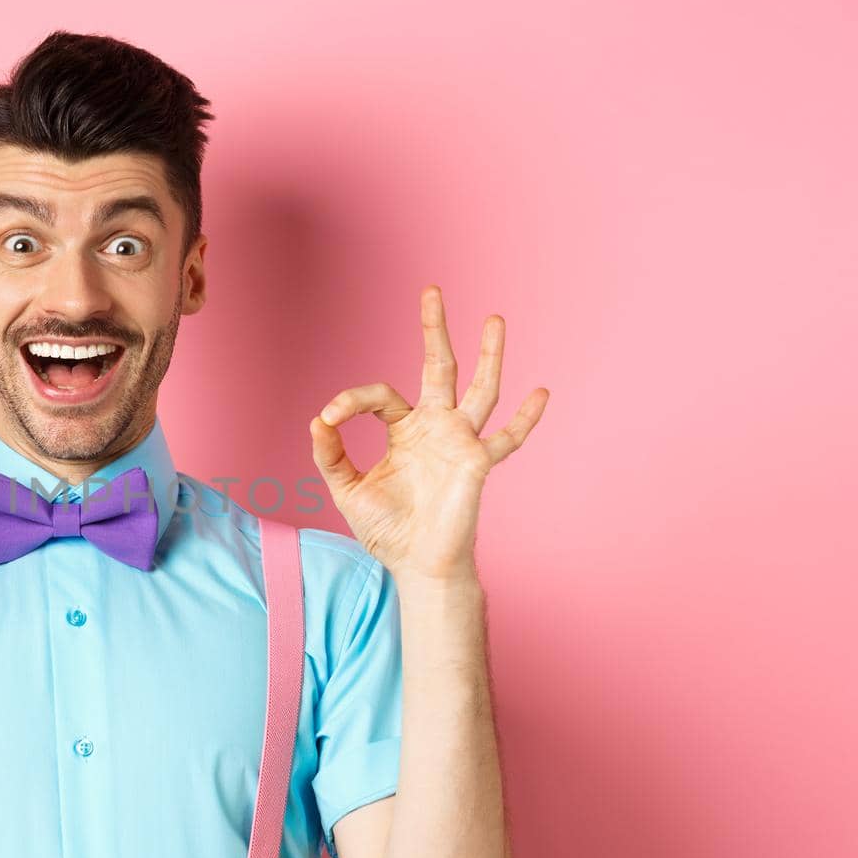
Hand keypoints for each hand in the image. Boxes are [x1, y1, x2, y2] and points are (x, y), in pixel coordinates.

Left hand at [308, 286, 547, 582]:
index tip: (328, 418)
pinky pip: (506, 439)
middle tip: (431, 291)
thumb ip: (331, 456)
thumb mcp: (347, 490)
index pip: (379, 396)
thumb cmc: (387, 529)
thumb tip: (317, 421)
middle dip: (434, 330)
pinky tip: (540, 393)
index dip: (351, 402)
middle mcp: (435, 428)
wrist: (416, 566)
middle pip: (438, 368)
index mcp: (404, 430)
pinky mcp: (477, 463)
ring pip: (479, 390)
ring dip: (487, 355)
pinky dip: (524, 419)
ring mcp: (459, 442)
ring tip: (493, 319)